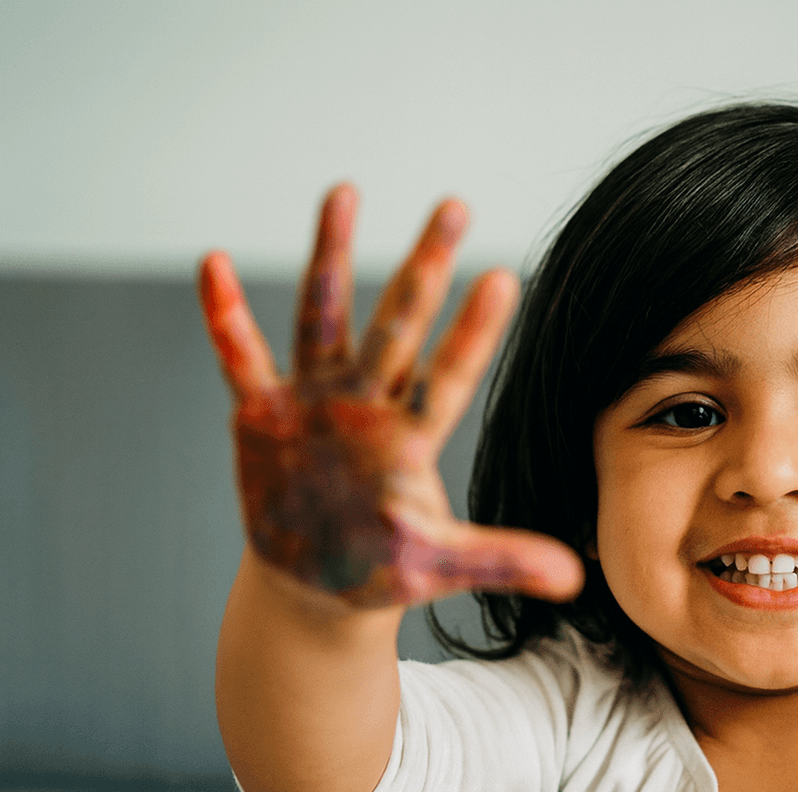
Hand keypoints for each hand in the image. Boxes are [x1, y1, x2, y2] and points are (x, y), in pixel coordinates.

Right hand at [199, 184, 583, 609]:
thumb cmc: (383, 569)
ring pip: (325, 318)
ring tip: (346, 191)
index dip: (473, 332)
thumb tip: (575, 579)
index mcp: (410, 437)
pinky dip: (226, 318)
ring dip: (333, 257)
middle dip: (424, 267)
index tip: (505, 276)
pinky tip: (214, 265)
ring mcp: (315, 402)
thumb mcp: (439, 566)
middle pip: (399, 325)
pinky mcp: (264, 416)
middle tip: (455, 204)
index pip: (449, 376)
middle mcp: (367, 404)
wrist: (317, 585)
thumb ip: (500, 561)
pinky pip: (243, 360)